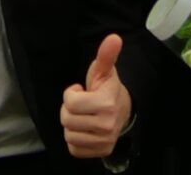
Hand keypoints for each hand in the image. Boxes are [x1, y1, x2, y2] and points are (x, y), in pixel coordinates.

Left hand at [58, 34, 130, 160]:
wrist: (123, 111)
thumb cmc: (108, 89)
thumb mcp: (104, 71)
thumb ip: (106, 55)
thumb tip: (113, 38)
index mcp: (106, 104)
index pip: (70, 102)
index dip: (71, 94)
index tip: (81, 91)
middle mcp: (106, 126)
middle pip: (67, 120)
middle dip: (69, 110)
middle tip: (81, 105)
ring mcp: (104, 141)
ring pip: (69, 135)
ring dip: (72, 125)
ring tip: (83, 117)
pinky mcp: (100, 152)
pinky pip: (73, 149)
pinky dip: (75, 140)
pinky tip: (84, 130)